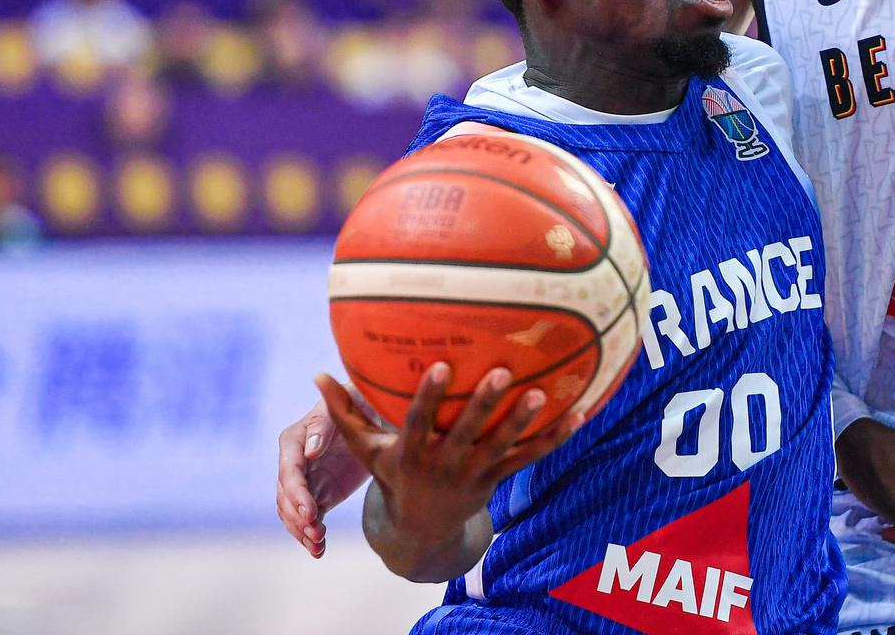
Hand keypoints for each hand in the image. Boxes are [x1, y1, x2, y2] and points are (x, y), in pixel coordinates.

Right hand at [277, 399, 369, 558]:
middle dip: (299, 517)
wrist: (372, 413)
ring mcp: (305, 482)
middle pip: (287, 497)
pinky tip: (319, 549)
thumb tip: (310, 452)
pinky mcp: (320, 495)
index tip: (310, 511)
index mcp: (294, 441)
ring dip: (302, 530)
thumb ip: (323, 427)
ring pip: (293, 512)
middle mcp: (294, 463)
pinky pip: (310, 519)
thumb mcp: (340, 409)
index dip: (297, 494)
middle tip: (316, 533)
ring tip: (318, 545)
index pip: (289, 472)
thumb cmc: (354, 401)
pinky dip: (312, 534)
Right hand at [314, 366, 581, 559]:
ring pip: (502, 447)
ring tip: (542, 393)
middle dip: (484, 404)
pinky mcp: (496, 480)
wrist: (420, 529)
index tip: (440, 366)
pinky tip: (578, 414)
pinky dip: (554, 438)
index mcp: (412, 453)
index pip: (420, 421)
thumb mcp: (366, 450)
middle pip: (467, 432)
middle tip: (502, 372)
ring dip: (523, 422)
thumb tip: (317, 374)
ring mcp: (473, 474)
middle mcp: (444, 464)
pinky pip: (529, 459)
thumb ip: (344, 413)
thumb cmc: (393, 474)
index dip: (430, 396)